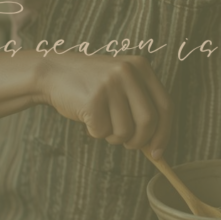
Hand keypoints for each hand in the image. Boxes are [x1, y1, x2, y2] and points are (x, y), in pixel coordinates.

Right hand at [37, 54, 172, 157]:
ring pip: (125, 130)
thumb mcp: (121, 84)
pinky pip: (102, 131)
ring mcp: (110, 84)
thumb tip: (156, 148)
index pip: (166, 106)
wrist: (54, 71)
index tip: (158, 152)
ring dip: (113, 136)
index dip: (164, 133)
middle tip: (127, 143)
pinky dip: (95, 132)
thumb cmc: (92, 85)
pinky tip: (88, 116)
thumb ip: (141, 107)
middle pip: (149, 121)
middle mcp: (128, 72)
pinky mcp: (92, 99)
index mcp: (141, 67)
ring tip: (102, 121)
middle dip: (139, 141)